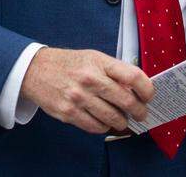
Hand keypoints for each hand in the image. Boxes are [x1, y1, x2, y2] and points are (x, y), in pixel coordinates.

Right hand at [19, 48, 153, 134]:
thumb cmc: (69, 64)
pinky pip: (95, 127)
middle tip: (142, 114)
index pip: (133, 76)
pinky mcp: (69, 113)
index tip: (149, 96)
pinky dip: (104, 127)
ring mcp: (79, 97)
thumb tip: (136, 90)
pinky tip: (105, 122)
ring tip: (123, 120)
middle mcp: (90, 79)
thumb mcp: (93, 58)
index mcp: (99, 62)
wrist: (35, 70)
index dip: (147, 89)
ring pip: (113, 118)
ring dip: (122, 122)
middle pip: (126, 101)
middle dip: (139, 111)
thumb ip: (114, 71)